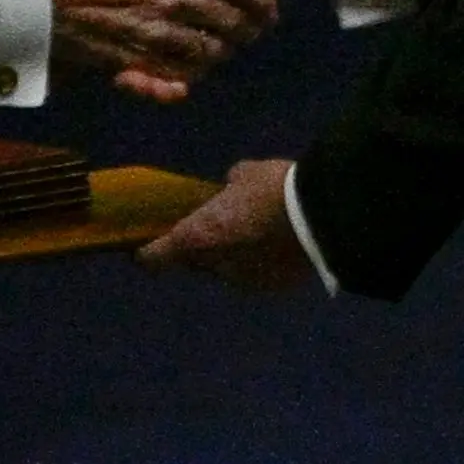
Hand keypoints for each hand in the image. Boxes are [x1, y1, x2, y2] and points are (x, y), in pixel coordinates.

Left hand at [136, 158, 312, 289]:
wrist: (319, 217)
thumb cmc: (272, 189)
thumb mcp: (243, 175)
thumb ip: (227, 188)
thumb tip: (228, 190)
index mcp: (196, 237)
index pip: (154, 258)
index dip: (147, 253)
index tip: (144, 248)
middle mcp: (214, 267)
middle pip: (196, 262)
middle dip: (201, 248)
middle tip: (216, 226)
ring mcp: (244, 282)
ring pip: (227, 271)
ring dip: (233, 257)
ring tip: (253, 234)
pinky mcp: (272, 288)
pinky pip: (256, 275)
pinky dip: (260, 264)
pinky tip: (275, 245)